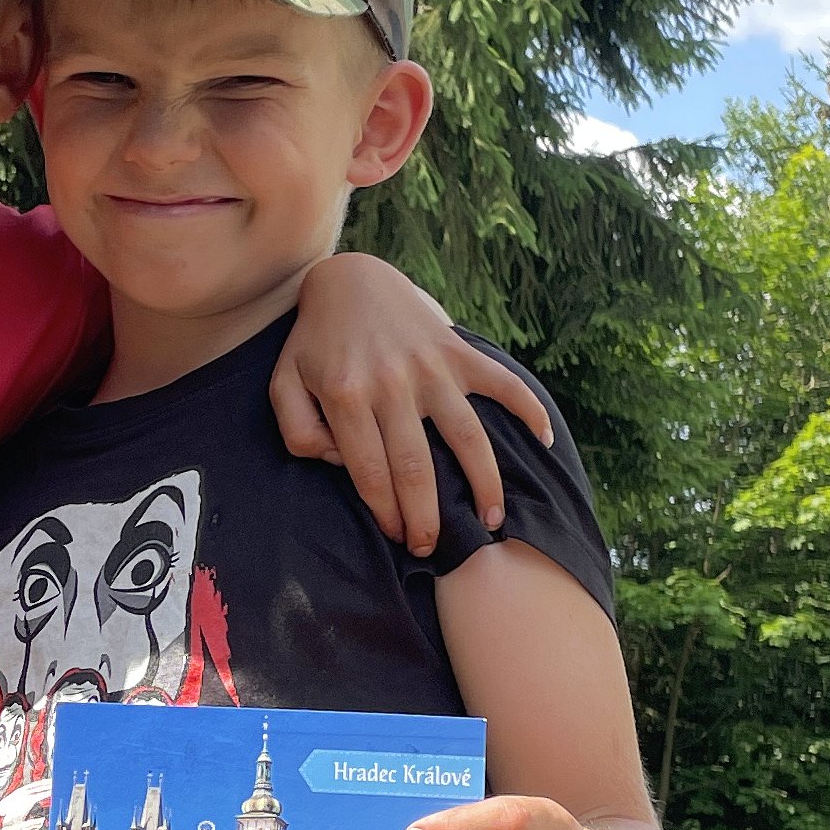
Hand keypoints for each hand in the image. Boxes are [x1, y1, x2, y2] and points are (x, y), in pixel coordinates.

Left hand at [270, 260, 552, 556]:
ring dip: (484, 484)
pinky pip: (501, 382)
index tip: (399, 537)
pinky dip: (528, 409)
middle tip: (431, 548)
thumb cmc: (315, 345)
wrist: (351, 281)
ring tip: (492, 522)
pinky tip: (545, 441)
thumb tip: (341, 462)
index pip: (370, 473)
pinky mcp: (457, 351)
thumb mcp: (283, 385)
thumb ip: (299, 432)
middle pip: (416, 468)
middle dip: (426, 518)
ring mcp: (431, 367)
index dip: (386, 514)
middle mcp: (392, 384)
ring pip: (467, 436)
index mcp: (347, 396)